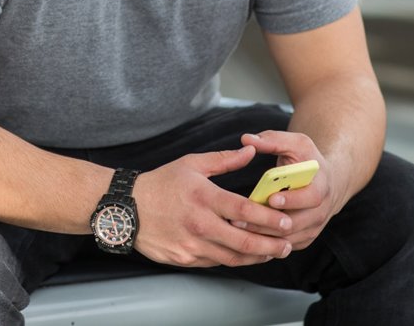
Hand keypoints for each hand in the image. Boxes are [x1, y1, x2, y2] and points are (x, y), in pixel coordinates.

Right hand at [132, 145, 296, 267]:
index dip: (269, 219)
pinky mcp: (184, 258)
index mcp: (203, 197)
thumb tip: (251, 151)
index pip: (244, 211)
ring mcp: (191, 244)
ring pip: (233, 258)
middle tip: (287, 244)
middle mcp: (199, 223)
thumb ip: (224, 160)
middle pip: (244, 242)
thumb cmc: (160, 183)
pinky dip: (234, 260)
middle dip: (271, 245)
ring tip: (272, 252)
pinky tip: (245, 255)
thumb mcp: (191, 164)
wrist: (126, 208)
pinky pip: (216, 262)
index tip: (286, 222)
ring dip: (257, 257)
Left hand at [238, 130, 339, 250]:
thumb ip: (272, 140)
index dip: (292, 199)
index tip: (271, 198)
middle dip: (266, 223)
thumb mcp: (295, 143)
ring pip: (287, 239)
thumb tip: (246, 139)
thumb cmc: (306, 160)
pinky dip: (264, 245)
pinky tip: (243, 239)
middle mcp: (320, 212)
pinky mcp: (303, 239)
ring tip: (236, 228)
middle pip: (295, 223)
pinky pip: (283, 247)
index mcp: (321, 187)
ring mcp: (312, 228)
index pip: (310, 198)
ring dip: (261, 236)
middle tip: (239, 220)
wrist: (324, 182)